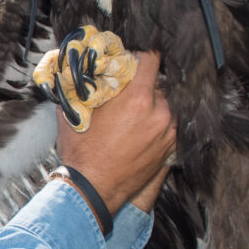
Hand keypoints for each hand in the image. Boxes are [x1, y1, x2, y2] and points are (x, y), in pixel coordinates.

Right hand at [58, 51, 176, 213]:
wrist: (92, 190)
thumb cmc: (82, 153)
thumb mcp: (78, 112)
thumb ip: (87, 86)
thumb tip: (85, 70)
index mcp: (138, 99)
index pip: (151, 60)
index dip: (139, 58)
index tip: (132, 63)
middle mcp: (159, 113)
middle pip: (158, 84)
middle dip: (144, 86)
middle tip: (128, 93)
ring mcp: (168, 132)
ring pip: (165, 105)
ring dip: (152, 106)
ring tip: (133, 115)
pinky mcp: (170, 149)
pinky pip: (168, 126)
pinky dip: (157, 124)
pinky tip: (140, 131)